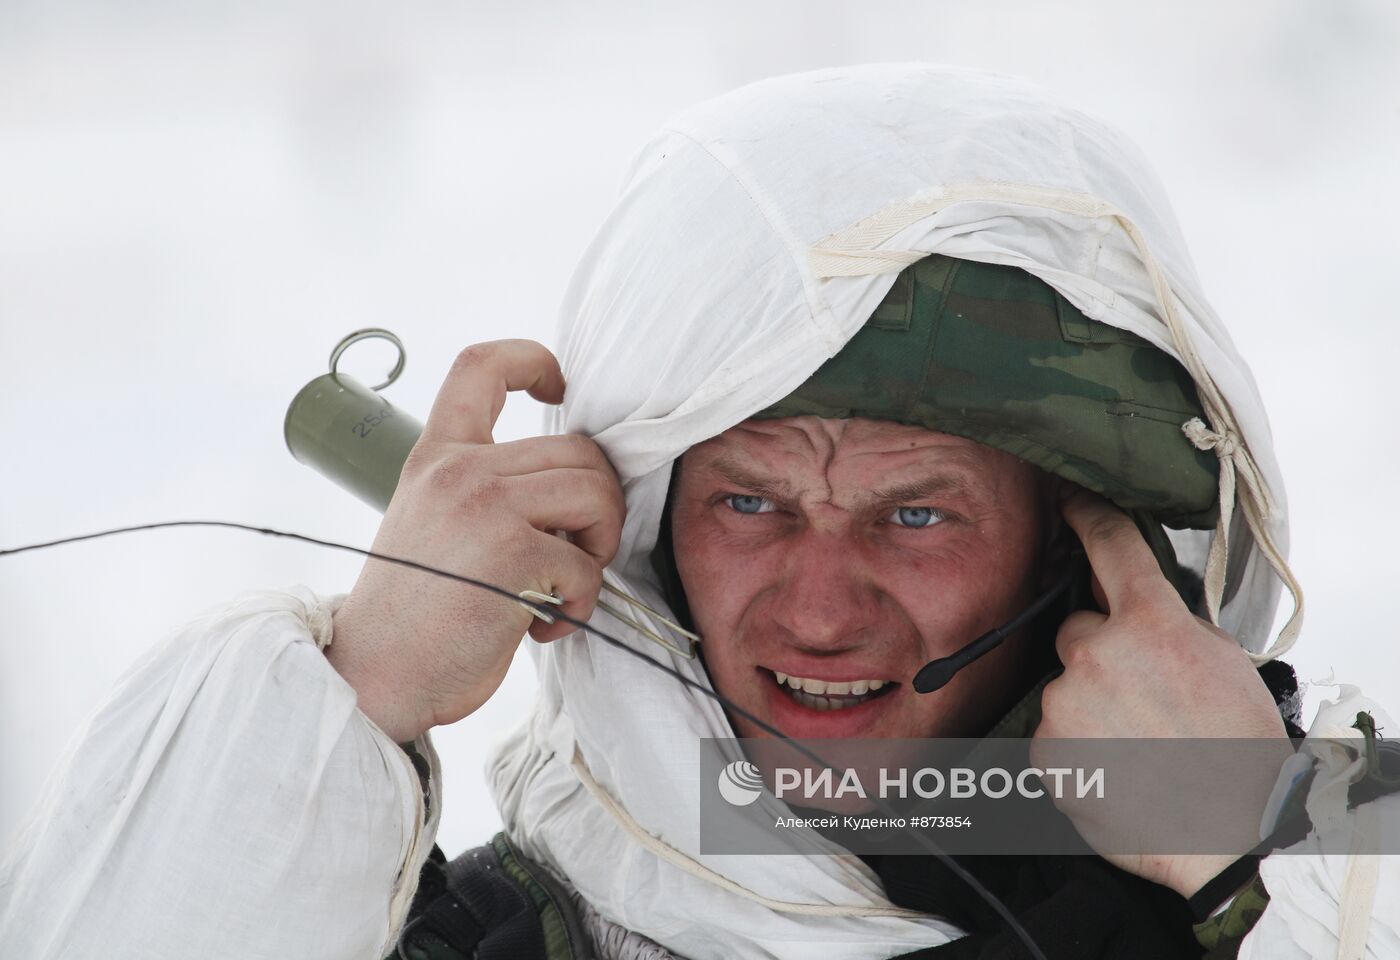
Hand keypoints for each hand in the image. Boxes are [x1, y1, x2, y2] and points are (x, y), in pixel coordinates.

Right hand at [327, 340, 624, 742]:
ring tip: (563, 587)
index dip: (533, 360)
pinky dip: (580, 603)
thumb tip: (573, 486)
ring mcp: (485, 507)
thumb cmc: (413, 613)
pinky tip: (542, 627)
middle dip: (599, 506)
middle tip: (575, 556)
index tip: (559, 389)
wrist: (373, 676)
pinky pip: (586, 564)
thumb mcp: (432, 522)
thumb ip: (486, 489)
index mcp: (435, 455)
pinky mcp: (512, 553)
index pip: (481, 366)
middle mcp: (459, 470)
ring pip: (596, 492)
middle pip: (579, 449)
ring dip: (598, 547)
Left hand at [1032, 488, 1290, 898]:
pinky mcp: (1045, 746)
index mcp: (1150, 623)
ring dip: (1092, 702)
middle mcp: (1096, 652)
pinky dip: (1078, 744)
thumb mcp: (1222, 662)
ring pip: (1067, 683)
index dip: (1086, 514)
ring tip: (1138, 742)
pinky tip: (1118, 766)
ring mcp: (1064, 700)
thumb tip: (1135, 604)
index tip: (1067, 498)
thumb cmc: (1235, 750)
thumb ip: (1170, 623)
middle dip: (1103, 651)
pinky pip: (1055, 730)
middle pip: (1079, 628)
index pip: (1110, 546)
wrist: (1221, 834)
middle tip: (1144, 695)